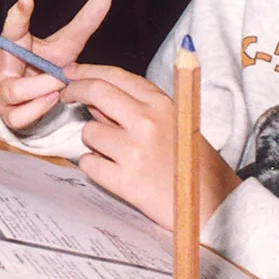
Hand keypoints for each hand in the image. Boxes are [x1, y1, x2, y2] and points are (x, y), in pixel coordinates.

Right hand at [0, 0, 110, 129]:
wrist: (42, 101)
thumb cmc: (48, 66)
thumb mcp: (67, 45)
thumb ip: (84, 23)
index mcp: (13, 43)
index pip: (13, 25)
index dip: (18, 13)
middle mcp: (1, 66)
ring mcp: (0, 91)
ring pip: (14, 91)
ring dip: (41, 86)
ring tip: (60, 82)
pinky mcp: (7, 114)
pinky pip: (20, 114)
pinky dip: (40, 107)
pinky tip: (52, 100)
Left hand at [64, 63, 239, 231]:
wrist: (212, 207)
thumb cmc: (194, 166)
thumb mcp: (175, 124)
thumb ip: (139, 109)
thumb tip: (98, 100)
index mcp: (162, 105)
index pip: (116, 76)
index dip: (88, 71)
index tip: (72, 72)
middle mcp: (147, 122)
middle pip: (95, 91)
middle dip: (74, 90)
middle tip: (66, 96)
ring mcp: (134, 151)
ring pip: (88, 132)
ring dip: (93, 141)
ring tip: (115, 154)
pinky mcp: (125, 180)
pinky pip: (88, 163)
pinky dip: (95, 167)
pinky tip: (114, 172)